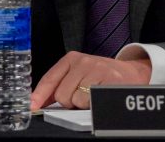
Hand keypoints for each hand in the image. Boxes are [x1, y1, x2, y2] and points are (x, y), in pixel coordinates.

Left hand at [30, 51, 151, 109]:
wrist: (132, 73)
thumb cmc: (101, 76)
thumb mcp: (79, 73)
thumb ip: (60, 85)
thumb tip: (38, 101)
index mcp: (72, 58)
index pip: (50, 78)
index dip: (39, 95)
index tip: (32, 106)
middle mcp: (83, 61)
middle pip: (61, 93)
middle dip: (69, 101)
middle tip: (81, 96)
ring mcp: (96, 69)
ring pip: (75, 99)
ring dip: (82, 104)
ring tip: (92, 95)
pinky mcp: (108, 79)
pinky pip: (90, 100)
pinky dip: (92, 104)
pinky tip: (98, 96)